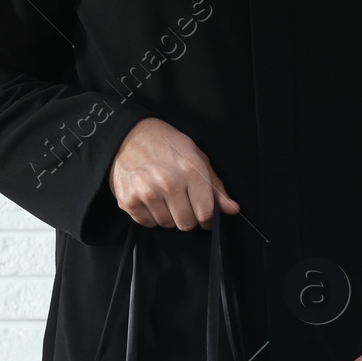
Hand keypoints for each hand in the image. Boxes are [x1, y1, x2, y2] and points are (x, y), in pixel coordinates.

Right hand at [109, 117, 239, 229]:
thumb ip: (215, 186)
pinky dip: (151, 216)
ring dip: (169, 216)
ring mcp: (147, 193)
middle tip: (183, 204)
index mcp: (190, 171)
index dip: (208, 220)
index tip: (205, 218)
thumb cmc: (166, 144)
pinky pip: (148, 223)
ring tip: (165, 197)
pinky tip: (151, 200)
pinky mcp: (129, 201)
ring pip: (167, 224)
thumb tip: (232, 208)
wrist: (129, 135)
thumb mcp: (196, 157)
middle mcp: (169, 183)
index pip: (205, 213)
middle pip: (186, 223)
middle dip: (189, 218)